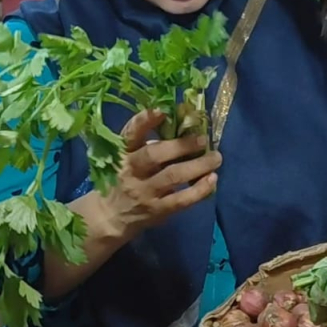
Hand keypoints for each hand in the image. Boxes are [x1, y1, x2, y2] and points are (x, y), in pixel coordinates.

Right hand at [94, 109, 221, 241]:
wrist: (111, 216)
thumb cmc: (122, 179)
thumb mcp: (125, 158)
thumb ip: (146, 144)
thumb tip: (181, 129)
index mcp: (122, 152)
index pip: (130, 133)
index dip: (144, 121)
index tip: (162, 110)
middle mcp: (131, 170)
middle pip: (155, 155)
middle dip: (181, 145)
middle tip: (203, 139)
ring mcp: (144, 192)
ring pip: (173, 176)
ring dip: (198, 165)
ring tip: (215, 158)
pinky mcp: (156, 210)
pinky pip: (181, 199)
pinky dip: (199, 189)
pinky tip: (212, 180)